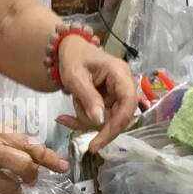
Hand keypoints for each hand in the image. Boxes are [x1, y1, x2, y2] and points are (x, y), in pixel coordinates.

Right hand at [0, 127, 68, 193]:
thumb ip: (7, 138)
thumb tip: (33, 151)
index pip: (28, 144)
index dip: (49, 157)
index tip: (64, 166)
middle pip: (24, 166)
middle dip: (32, 175)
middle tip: (31, 178)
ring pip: (11, 187)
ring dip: (17, 190)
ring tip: (14, 186)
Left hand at [55, 37, 137, 152]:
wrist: (69, 50)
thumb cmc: (73, 58)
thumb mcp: (75, 78)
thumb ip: (89, 98)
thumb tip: (100, 121)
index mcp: (120, 74)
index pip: (128, 104)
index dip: (116, 125)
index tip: (97, 142)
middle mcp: (124, 85)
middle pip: (118, 116)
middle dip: (94, 122)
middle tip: (71, 120)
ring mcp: (118, 94)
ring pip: (107, 119)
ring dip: (85, 118)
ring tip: (71, 102)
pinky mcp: (110, 101)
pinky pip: (100, 117)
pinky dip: (83, 119)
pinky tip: (65, 118)